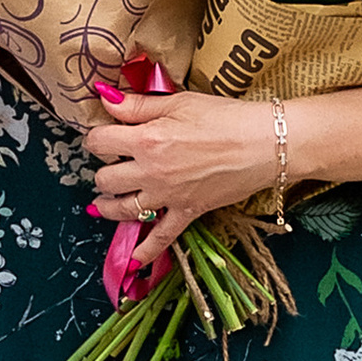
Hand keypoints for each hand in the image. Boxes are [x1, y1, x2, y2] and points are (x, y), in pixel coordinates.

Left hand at [79, 85, 277, 253]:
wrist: (264, 144)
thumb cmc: (225, 117)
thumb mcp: (179, 102)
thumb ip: (138, 105)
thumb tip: (105, 99)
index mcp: (146, 140)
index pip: (100, 142)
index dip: (97, 136)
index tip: (104, 134)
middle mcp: (151, 172)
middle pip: (105, 178)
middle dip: (103, 169)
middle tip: (113, 162)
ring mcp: (168, 196)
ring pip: (123, 209)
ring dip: (107, 207)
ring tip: (102, 203)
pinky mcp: (187, 212)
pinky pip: (161, 238)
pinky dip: (146, 251)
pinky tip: (133, 261)